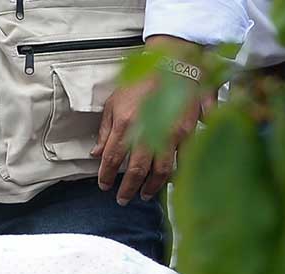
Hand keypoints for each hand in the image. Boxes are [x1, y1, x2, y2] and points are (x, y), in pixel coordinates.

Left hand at [92, 38, 212, 205]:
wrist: (174, 63)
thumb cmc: (142, 81)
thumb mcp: (114, 102)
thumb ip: (105, 130)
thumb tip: (96, 153)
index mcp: (125, 123)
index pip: (111, 159)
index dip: (106, 176)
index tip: (104, 186)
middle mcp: (147, 131)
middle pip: (134, 170)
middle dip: (127, 189)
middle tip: (123, 199)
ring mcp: (169, 133)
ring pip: (159, 170)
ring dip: (151, 187)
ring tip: (145, 194)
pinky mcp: (188, 132)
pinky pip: (182, 160)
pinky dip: (176, 174)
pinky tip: (170, 182)